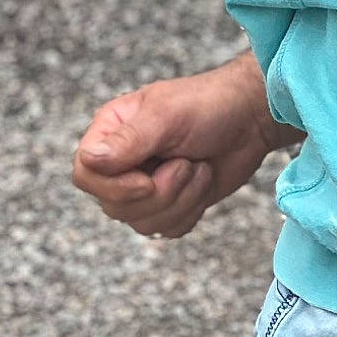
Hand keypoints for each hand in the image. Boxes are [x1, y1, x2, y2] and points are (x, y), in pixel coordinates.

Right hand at [72, 53, 296, 238]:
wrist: (250, 119)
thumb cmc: (208, 105)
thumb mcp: (167, 116)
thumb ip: (129, 140)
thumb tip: (90, 160)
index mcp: (110, 133)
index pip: (86, 174)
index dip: (115, 186)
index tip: (147, 179)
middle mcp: (122, 163)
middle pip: (114, 206)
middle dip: (160, 193)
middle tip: (187, 163)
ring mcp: (145, 187)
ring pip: (141, 223)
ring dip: (181, 200)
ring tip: (198, 168)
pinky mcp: (170, 205)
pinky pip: (167, 230)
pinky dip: (191, 211)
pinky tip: (203, 183)